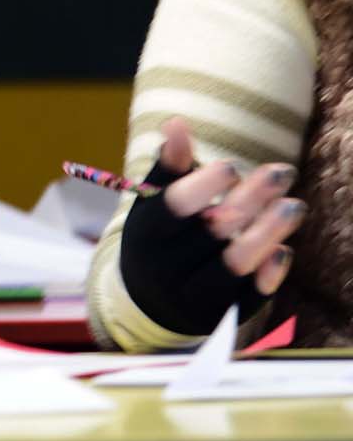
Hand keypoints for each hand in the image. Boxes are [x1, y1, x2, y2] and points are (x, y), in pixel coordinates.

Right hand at [155, 117, 301, 294]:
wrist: (148, 300)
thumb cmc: (160, 237)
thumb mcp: (154, 202)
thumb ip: (168, 166)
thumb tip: (177, 122)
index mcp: (145, 233)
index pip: (176, 206)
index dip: (206, 183)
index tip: (231, 167)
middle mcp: (163, 268)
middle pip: (213, 231)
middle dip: (252, 199)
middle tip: (283, 171)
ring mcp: (191, 296)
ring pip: (235, 264)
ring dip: (269, 232)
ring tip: (294, 205)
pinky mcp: (218, 317)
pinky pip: (249, 297)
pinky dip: (269, 272)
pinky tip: (284, 249)